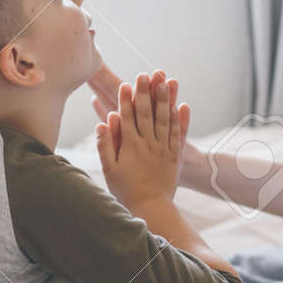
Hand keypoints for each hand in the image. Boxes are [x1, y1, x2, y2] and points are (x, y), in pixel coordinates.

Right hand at [94, 72, 189, 210]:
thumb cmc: (125, 190)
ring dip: (164, 99)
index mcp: (130, 146)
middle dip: (145, 92)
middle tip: (145, 75)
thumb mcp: (110, 169)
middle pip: (147, 113)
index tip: (126, 84)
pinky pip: (177, 134)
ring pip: (164, 119)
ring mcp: (163, 148)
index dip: (126, 100)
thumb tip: (102, 123)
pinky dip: (179, 119)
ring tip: (164, 81)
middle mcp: (148, 144)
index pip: (127, 117)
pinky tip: (180, 105)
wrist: (151, 207)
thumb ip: (105, 145)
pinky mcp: (174, 155)